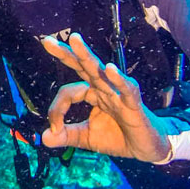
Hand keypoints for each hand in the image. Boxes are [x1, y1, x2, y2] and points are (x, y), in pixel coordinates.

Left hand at [39, 33, 170, 162]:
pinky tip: (110, 69)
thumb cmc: (118, 137)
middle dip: (66, 53)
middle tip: (47, 41)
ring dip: (87, 55)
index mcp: (93, 94)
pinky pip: (127, 89)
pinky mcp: (134, 105)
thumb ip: (66, 136)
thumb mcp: (87, 138)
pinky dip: (119, 79)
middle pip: (83, 66)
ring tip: (74, 39)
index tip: (54, 128)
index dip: (57, 108)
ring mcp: (119, 94)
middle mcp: (104, 89)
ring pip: (101, 71)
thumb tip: (43, 137)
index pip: (69, 92)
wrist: (145, 148)